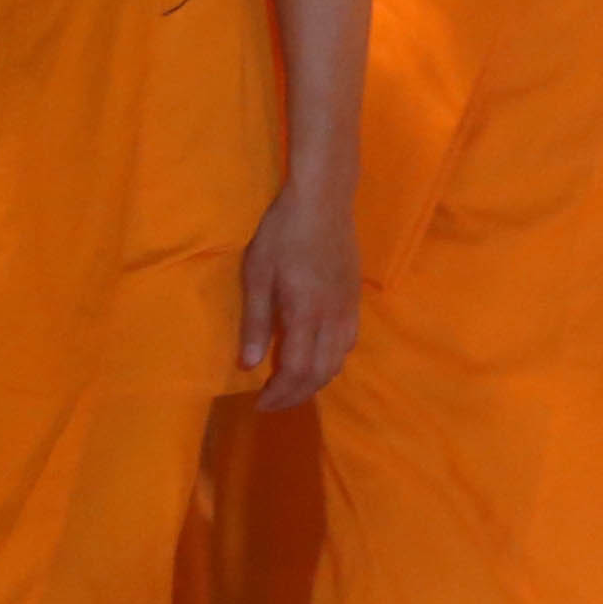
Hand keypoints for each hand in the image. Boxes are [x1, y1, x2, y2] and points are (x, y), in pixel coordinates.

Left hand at [238, 171, 360, 407]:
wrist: (323, 200)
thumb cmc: (282, 234)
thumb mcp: (257, 275)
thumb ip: (255, 322)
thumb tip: (247, 365)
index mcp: (305, 313)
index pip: (296, 370)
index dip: (279, 394)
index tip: (258, 403)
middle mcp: (332, 318)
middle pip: (321, 373)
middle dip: (296, 395)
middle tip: (272, 402)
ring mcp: (348, 308)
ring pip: (338, 361)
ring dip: (315, 381)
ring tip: (291, 385)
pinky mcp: (354, 299)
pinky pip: (348, 343)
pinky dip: (331, 361)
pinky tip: (316, 356)